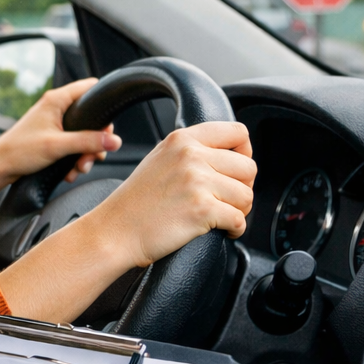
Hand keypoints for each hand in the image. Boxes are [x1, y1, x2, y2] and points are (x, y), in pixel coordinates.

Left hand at [0, 79, 120, 185]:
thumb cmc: (20, 151)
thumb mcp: (58, 146)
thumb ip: (88, 142)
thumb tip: (115, 141)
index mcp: (57, 100)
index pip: (91, 88)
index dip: (104, 104)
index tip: (108, 127)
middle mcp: (57, 108)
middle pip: (91, 118)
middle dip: (95, 141)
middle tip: (93, 156)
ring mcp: (55, 123)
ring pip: (84, 135)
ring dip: (86, 154)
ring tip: (79, 168)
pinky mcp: (52, 138)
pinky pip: (73, 146)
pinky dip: (75, 160)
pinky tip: (70, 172)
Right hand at [76, 121, 255, 268]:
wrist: (114, 231)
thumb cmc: (135, 202)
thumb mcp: (160, 159)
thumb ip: (191, 150)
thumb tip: (229, 156)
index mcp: (182, 140)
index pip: (238, 133)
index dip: (245, 153)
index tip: (236, 170)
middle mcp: (191, 156)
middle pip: (248, 168)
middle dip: (242, 188)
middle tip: (226, 200)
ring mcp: (197, 182)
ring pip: (247, 195)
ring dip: (239, 211)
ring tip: (220, 216)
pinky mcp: (202, 210)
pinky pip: (239, 220)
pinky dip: (235, 229)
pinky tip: (221, 230)